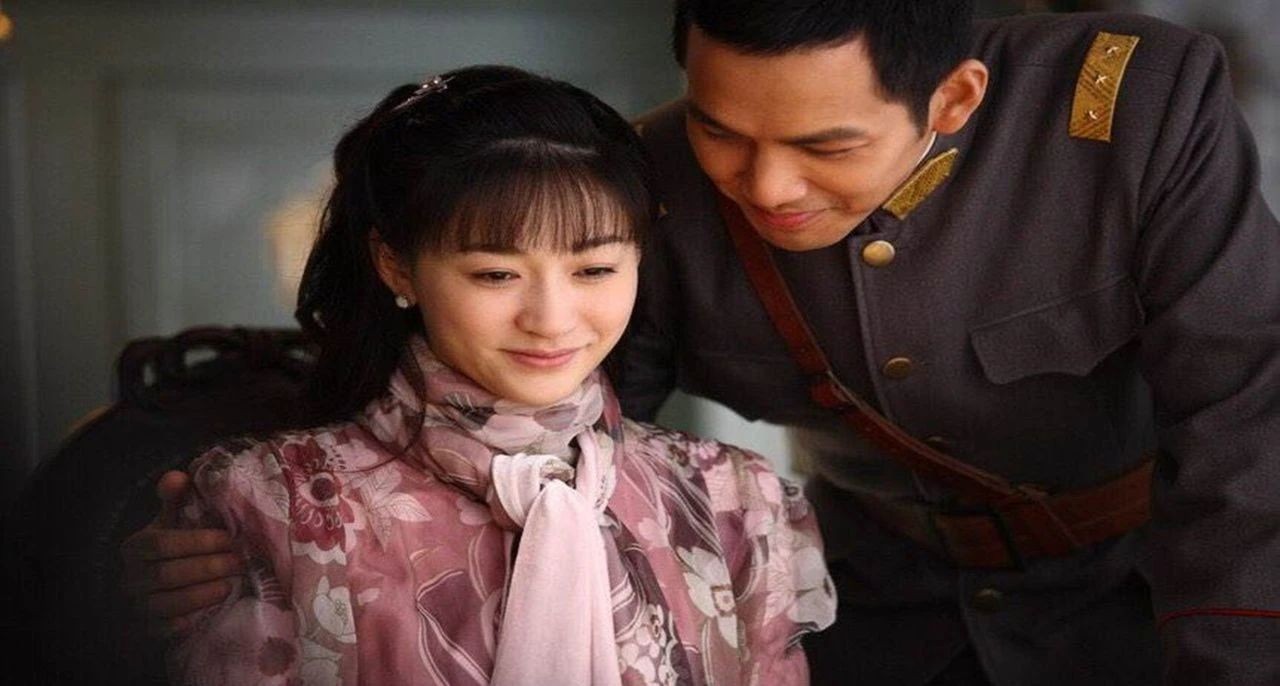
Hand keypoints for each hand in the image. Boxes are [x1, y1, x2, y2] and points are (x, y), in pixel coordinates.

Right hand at [120, 470, 243, 636]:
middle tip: (240, 562)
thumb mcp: (170, 522)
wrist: (150, 587)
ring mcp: (136, 606)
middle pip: (167, 574)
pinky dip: (188, 621)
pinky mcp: (146, 630)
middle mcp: (130, 577)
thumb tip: (178, 476)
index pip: (162, 544)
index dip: (198, 542)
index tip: (230, 539)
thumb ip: (175, 499)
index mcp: (135, 547)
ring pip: (166, 604)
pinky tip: (212, 611)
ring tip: (232, 584)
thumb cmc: (169, 548)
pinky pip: (164, 630)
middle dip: (208, 568)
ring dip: (203, 595)